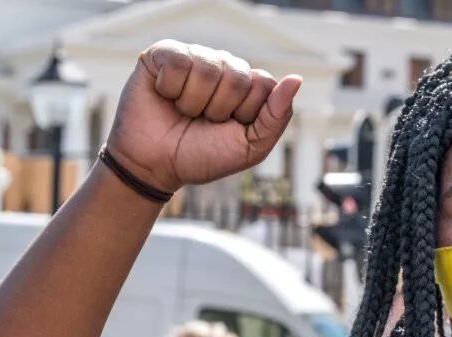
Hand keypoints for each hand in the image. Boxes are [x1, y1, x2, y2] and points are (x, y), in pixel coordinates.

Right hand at [105, 40, 300, 192]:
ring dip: (194, 102)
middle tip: (202, 122)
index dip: (247, 113)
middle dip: (220, 110)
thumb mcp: (250, 148)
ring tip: (183, 111)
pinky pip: (179, 62)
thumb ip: (276, 116)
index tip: (229, 129)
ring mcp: (194, 58)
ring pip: (209, 69)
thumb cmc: (202, 157)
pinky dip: (170, 89)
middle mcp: (223, 67)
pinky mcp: (163, 54)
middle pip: (239, 76)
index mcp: (246, 87)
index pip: (264, 84)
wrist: (155, 167)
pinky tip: (165, 96)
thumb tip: (296, 79)